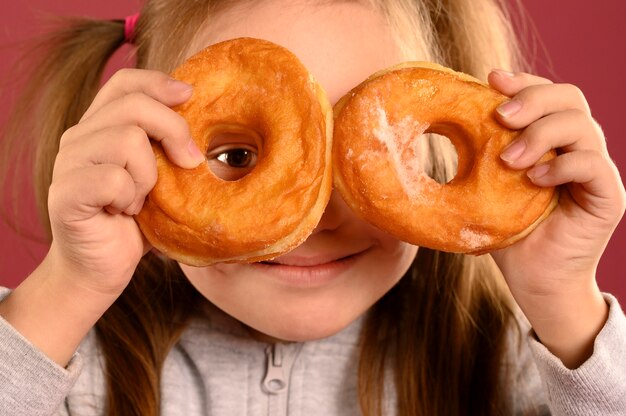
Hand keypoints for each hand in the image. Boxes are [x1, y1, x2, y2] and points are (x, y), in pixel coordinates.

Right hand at [46, 68, 202, 295]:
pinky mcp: (65, 193)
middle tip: (189, 164)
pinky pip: (113, 179)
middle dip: (173, 131)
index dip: (159, 82)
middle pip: (134, 106)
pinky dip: (130, 198)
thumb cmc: (137, 223)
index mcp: (101, 126)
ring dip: (149, 176)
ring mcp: (68, 163)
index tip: (191, 96)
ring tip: (142, 199)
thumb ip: (170, 149)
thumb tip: (207, 125)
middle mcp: (80, 137)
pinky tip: (125, 212)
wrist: (102, 268)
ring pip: (127, 141)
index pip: (125, 82)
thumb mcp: (161, 179)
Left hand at [487, 70, 625, 366]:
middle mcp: (576, 149)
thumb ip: (472, 158)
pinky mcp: (607, 197)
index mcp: (549, 141)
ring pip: (583, 126)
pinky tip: (534, 179)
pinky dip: (561, 165)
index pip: (546, 95)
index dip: (522, 82)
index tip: (489, 80)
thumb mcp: (482, 190)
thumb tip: (427, 129)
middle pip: (569, 98)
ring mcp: (595, 172)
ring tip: (508, 160)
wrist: (533, 282)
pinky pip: (593, 165)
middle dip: (532, 98)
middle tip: (499, 116)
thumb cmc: (506, 235)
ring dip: (541, 134)